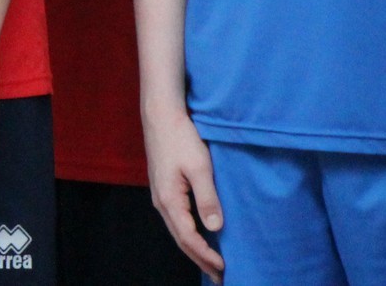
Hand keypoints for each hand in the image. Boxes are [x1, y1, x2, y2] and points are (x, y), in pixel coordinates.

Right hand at [143, 103, 222, 278]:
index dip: (206, 255)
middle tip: (219, 276)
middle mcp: (161, 201)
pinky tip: (200, 235)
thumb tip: (215, 228)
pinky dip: (189, 234)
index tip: (224, 268)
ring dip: (194, 248)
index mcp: (169, 200)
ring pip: (177, 230)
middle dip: (199, 259)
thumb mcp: (200, 167)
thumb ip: (207, 199)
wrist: (160, 115)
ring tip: (211, 262)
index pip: (188, 238)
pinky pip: (177, 219)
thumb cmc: (180, 138)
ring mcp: (160, 195)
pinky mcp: (164, 188)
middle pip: (180, 239)